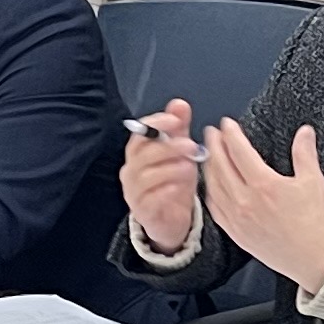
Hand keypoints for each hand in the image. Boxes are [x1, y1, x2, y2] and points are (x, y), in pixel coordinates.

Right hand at [122, 101, 202, 254]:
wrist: (171, 219)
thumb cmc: (174, 182)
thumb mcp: (180, 152)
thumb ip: (179, 128)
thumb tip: (179, 104)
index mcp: (138, 152)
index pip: (140, 132)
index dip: (157, 124)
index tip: (175, 120)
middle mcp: (131, 171)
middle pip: (143, 153)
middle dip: (168, 146)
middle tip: (191, 145)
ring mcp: (134, 192)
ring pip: (146, 176)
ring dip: (170, 169)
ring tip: (190, 167)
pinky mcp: (143, 211)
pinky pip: (151, 200)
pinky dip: (165, 192)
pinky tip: (180, 188)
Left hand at [200, 117, 323, 290]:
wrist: (314, 260)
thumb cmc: (316, 224)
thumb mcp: (314, 182)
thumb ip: (305, 153)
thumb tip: (304, 132)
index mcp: (265, 185)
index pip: (239, 152)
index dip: (231, 134)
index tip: (227, 124)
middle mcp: (246, 201)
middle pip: (221, 166)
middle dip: (214, 146)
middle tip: (211, 132)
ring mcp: (238, 219)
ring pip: (214, 187)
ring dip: (209, 167)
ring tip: (209, 154)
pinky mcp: (236, 233)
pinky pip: (215, 209)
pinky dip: (210, 193)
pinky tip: (211, 186)